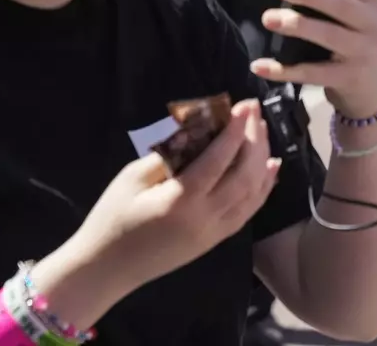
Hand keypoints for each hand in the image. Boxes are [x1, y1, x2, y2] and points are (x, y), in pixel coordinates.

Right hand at [32, 101, 279, 325]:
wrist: (107, 269)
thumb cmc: (113, 219)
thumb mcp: (132, 178)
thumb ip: (168, 155)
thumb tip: (196, 133)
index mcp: (181, 200)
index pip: (219, 160)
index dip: (236, 131)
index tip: (246, 106)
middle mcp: (205, 218)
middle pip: (244, 175)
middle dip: (255, 140)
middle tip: (255, 113)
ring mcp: (214, 233)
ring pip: (253, 194)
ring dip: (262, 161)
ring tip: (263, 132)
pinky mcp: (215, 241)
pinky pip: (248, 212)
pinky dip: (263, 188)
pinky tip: (270, 169)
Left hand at [251, 0, 376, 119]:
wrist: (371, 92)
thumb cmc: (354, 43)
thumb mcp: (355, 18)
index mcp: (370, 2)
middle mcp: (369, 24)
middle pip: (339, 4)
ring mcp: (360, 52)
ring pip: (326, 35)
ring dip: (296, 26)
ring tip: (269, 18)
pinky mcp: (346, 78)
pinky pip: (311, 72)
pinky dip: (283, 70)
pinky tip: (260, 65)